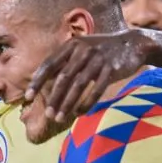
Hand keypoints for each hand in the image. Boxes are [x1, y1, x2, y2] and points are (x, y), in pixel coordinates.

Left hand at [25, 30, 148, 122]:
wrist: (133, 44)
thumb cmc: (102, 51)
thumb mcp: (82, 49)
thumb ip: (65, 62)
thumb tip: (44, 83)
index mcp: (71, 45)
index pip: (49, 64)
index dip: (37, 82)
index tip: (28, 98)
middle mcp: (83, 50)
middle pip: (63, 78)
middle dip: (54, 98)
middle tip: (48, 115)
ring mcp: (98, 59)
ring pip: (79, 85)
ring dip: (68, 103)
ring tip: (60, 118)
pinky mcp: (112, 68)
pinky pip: (97, 89)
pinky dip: (87, 102)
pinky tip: (80, 113)